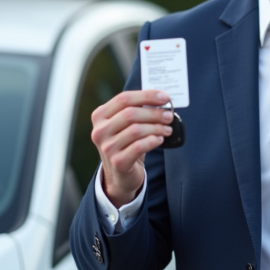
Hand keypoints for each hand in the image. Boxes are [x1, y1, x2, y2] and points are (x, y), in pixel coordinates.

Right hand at [90, 90, 174, 206]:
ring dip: (157, 127)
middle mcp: (100, 130)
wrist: (120, 173)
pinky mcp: (118, 162)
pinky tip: (159, 139)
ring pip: (136, 130)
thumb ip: (138, 109)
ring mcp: (107, 147)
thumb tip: (161, 99)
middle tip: (169, 116)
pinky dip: (153, 141)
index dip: (147, 96)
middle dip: (154, 113)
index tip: (165, 97)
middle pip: (130, 114)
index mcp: (100, 115)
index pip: (124, 98)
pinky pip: (139, 146)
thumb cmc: (126, 142)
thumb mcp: (125, 124)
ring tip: (167, 129)